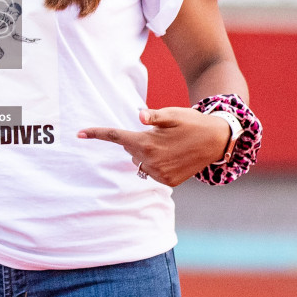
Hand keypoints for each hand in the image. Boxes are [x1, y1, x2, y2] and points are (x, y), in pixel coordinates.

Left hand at [78, 106, 231, 186]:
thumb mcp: (174, 114)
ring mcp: (160, 175)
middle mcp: (151, 162)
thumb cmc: (193, 122)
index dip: (96, 134)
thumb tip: (139, 114)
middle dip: (137, 140)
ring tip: (169, 143)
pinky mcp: (168, 182)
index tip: (79, 133)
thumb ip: (154, 116)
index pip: (116, 138)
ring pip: (139, 161)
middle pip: (129, 149)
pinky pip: (151, 171)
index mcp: (148, 144)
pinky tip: (173, 155)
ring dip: (146, 152)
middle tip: (159, 131)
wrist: (217, 140)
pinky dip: (156, 163)